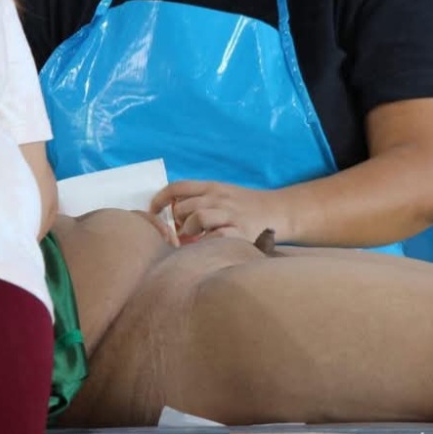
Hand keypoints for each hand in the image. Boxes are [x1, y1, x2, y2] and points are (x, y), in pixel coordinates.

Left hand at [151, 180, 285, 245]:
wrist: (280, 210)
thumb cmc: (246, 207)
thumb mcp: (222, 195)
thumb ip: (199, 201)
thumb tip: (172, 217)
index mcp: (212, 187)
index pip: (178, 187)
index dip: (160, 198)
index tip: (152, 211)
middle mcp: (219, 198)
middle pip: (184, 205)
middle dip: (176, 222)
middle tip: (180, 233)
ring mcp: (230, 214)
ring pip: (197, 217)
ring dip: (190, 231)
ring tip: (195, 238)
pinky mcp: (241, 232)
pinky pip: (217, 236)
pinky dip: (208, 243)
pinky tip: (210, 247)